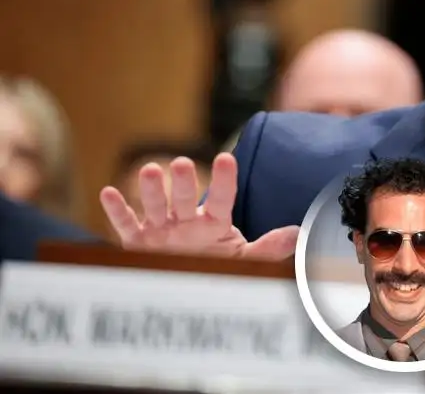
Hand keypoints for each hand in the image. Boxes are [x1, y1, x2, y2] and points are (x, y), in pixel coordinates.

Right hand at [100, 153, 297, 260]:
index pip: (222, 198)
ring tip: (149, 170)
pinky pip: (126, 225)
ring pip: (155, 206)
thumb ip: (269, 248)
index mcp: (214, 222)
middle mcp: (187, 219)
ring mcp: (161, 228)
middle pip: (185, 198)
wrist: (188, 284)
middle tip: (182, 163)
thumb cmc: (217, 266)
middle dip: (183, 182)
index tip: (226, 158)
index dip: (224, 180)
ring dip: (151, 190)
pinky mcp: (137, 241)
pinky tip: (109, 192)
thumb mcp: (244, 260)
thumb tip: (298, 234)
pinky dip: (116, 210)